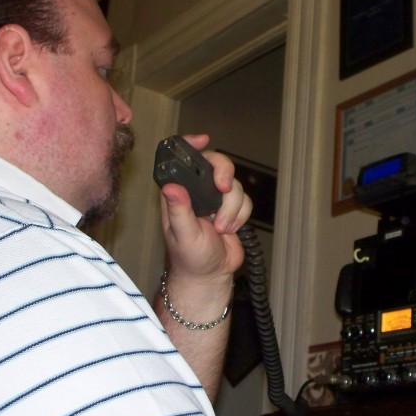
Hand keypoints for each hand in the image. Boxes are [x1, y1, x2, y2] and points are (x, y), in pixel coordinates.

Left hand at [158, 134, 251, 281]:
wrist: (210, 275)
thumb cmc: (189, 258)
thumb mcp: (182, 234)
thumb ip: (178, 211)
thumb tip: (170, 188)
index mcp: (178, 193)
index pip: (182, 160)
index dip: (191, 146)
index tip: (203, 140)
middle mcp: (196, 192)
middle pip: (215, 164)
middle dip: (224, 175)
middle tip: (224, 189)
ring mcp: (215, 199)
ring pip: (234, 184)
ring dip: (232, 207)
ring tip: (221, 228)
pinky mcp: (231, 208)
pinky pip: (245, 199)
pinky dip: (241, 215)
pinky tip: (230, 229)